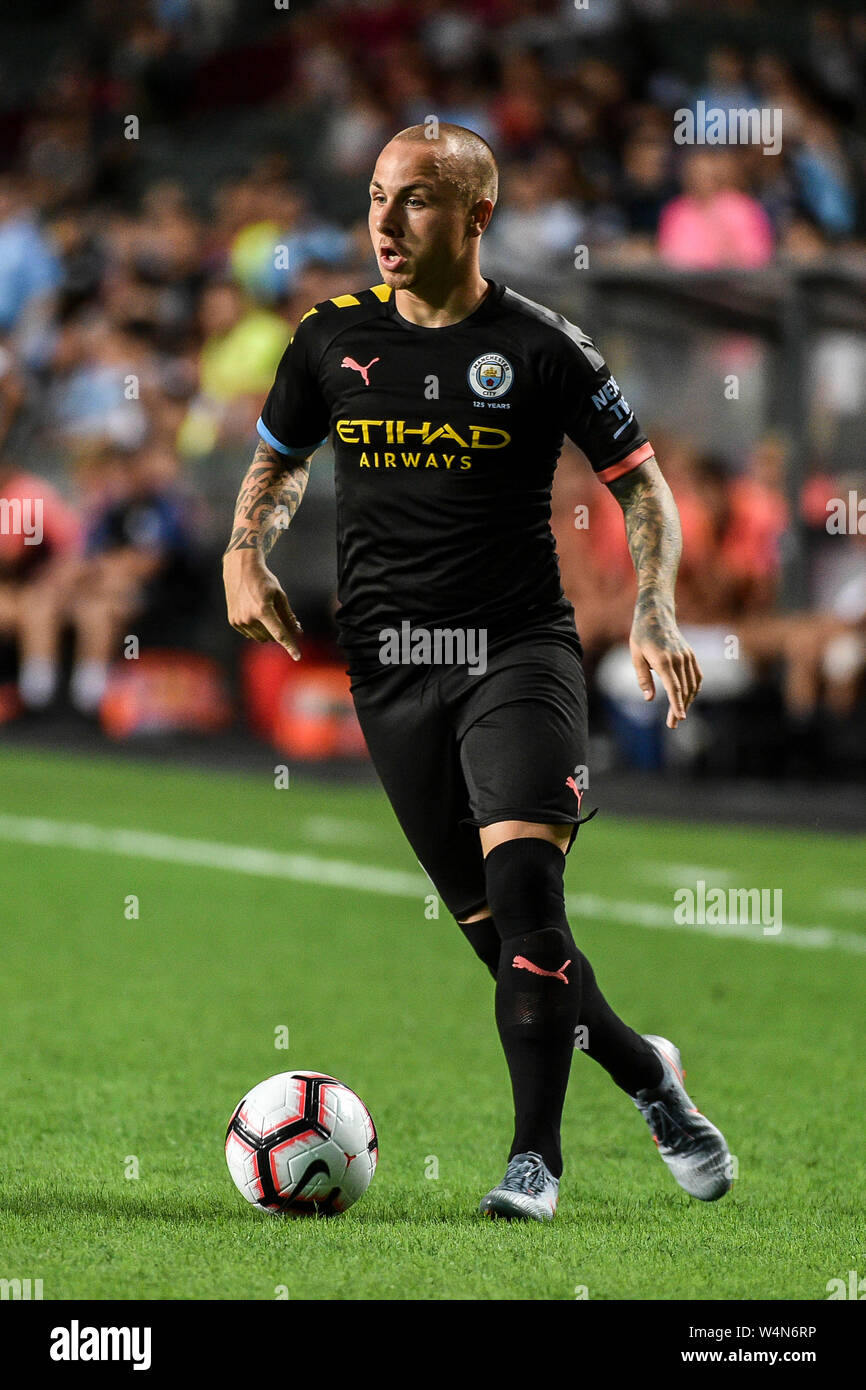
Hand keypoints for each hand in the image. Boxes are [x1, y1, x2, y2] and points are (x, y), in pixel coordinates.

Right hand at [222, 550, 301, 660]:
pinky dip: (258, 629)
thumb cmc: (264, 580)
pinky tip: (256, 614)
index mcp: (263, 610)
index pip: (280, 634)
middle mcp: (249, 617)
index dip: (290, 646)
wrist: (240, 569)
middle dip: (280, 633)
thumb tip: (297, 632)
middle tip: (286, 622)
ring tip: (268, 614)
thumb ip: (288, 615)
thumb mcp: (280, 595)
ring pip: (261, 638)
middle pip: (271, 637)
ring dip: (269, 632)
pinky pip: (251, 634)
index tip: (297, 657)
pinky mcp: (233, 622)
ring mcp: (240, 621)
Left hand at [629, 611, 701, 728]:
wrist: (656, 615)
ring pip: (692, 685)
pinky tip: (688, 698)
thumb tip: (649, 699)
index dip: (677, 705)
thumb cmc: (641, 636)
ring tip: (678, 715)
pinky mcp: (691, 655)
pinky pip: (697, 676)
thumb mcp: (636, 656)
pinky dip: (694, 689)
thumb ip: (643, 678)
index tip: (680, 718)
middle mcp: (678, 659)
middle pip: (683, 690)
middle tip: (673, 724)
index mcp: (663, 660)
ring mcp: (687, 656)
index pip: (674, 687)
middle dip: (679, 709)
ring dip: (687, 701)